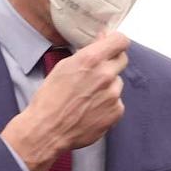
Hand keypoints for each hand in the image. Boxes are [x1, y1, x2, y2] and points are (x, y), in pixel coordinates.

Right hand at [2, 31, 128, 170]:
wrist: (47, 129)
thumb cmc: (50, 98)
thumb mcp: (63, 67)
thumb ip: (86, 53)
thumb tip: (102, 40)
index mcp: (91, 60)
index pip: (120, 41)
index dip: (116, 41)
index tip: (112, 44)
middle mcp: (105, 75)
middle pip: (122, 59)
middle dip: (112, 62)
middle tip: (97, 72)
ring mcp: (113, 95)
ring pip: (117, 83)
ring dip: (107, 86)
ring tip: (87, 97)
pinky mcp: (116, 112)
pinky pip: (117, 102)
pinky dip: (107, 104)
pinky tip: (91, 109)